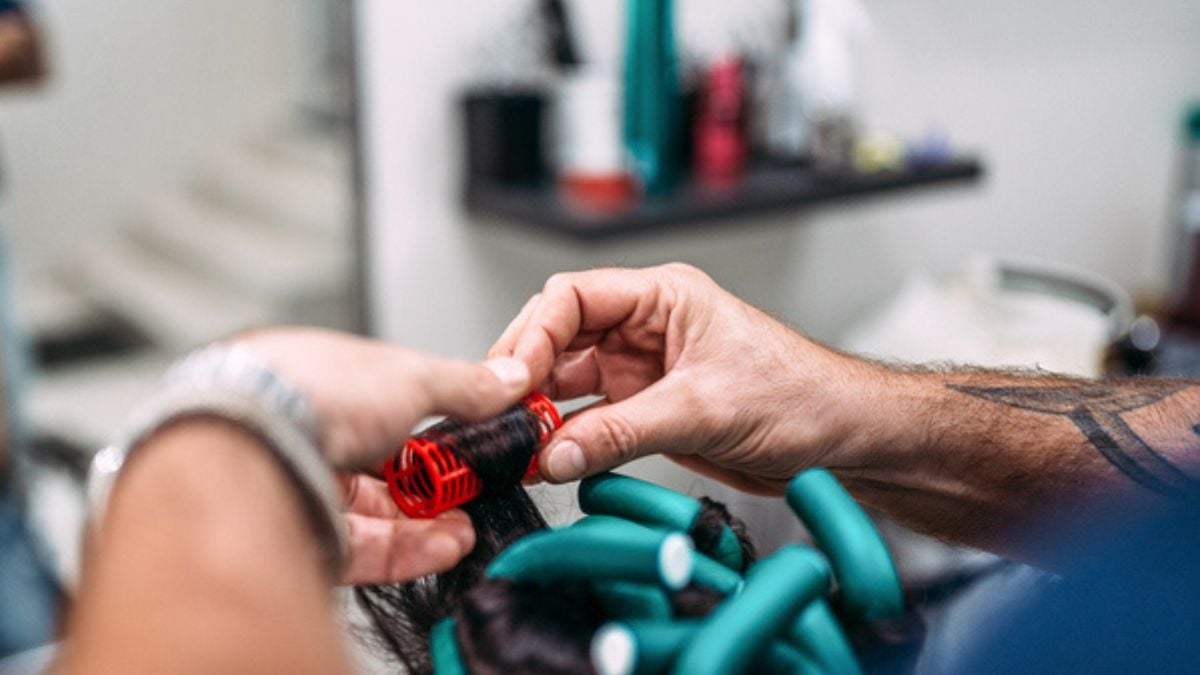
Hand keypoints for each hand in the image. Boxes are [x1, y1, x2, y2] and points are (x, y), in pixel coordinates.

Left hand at [234, 327, 530, 582]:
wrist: (248, 447)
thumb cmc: (306, 391)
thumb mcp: (411, 374)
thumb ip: (465, 384)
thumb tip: (507, 379)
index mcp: (314, 375)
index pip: (380, 402)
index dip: (428, 423)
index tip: (467, 439)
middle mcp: (294, 429)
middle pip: (375, 463)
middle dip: (429, 481)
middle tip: (471, 488)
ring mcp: (290, 483)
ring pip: (367, 510)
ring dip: (425, 520)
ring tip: (467, 524)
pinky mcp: (291, 534)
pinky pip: (356, 545)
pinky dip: (404, 547)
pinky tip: (445, 545)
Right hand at [489, 264, 875, 494]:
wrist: (843, 439)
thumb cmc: (802, 395)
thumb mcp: (706, 408)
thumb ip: (624, 431)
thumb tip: (554, 453)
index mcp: (663, 296)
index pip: (573, 297)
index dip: (533, 334)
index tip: (512, 378)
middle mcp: (646, 328)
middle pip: (559, 339)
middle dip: (525, 375)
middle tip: (499, 413)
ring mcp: (643, 371)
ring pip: (568, 384)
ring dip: (540, 414)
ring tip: (513, 444)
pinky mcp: (647, 411)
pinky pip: (590, 423)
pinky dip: (566, 442)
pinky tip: (546, 460)